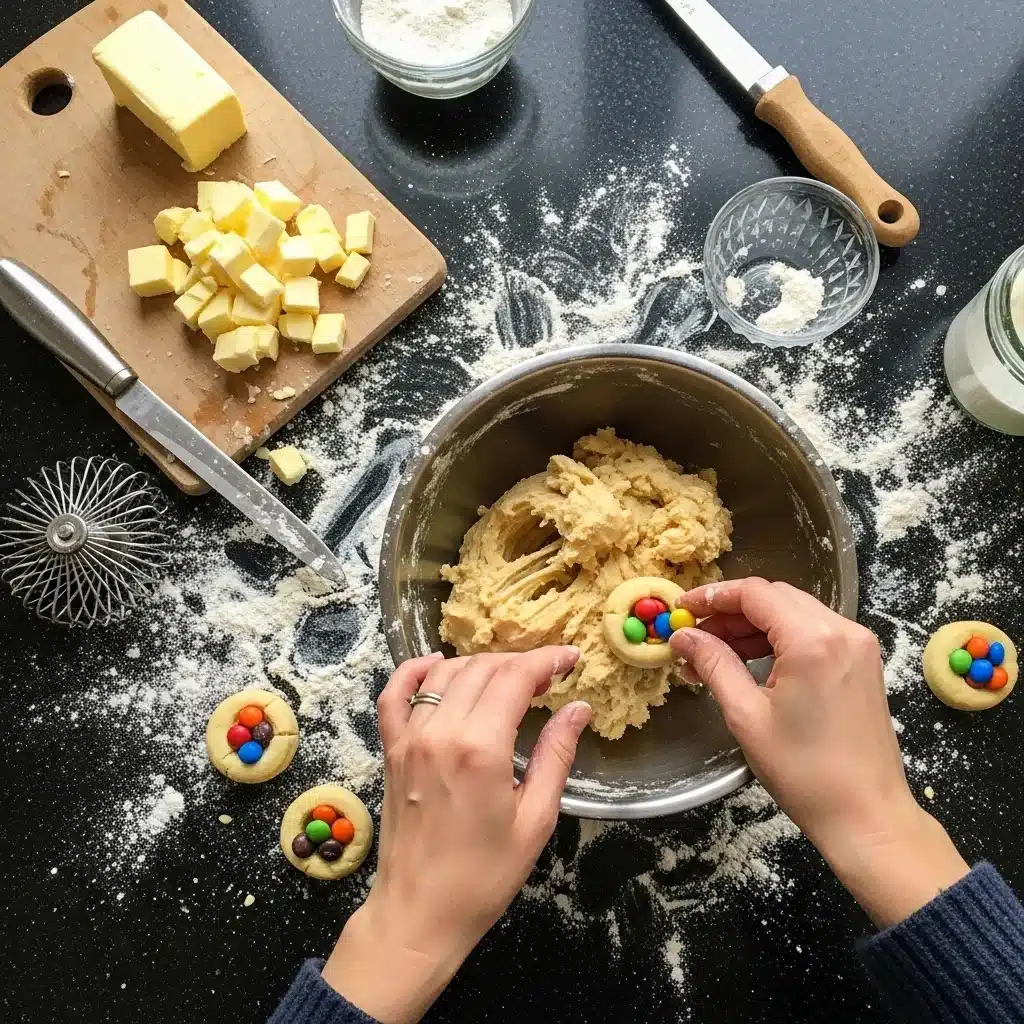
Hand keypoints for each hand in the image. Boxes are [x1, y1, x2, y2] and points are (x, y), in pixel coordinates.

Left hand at [323, 648, 590, 1022]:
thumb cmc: (484, 876)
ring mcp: (409, 738)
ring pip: (444, 674)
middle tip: (547, 676)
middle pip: (482, 668)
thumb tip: (578, 708)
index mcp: (481, 748)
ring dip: (480, 665)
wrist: (419, 914)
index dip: (546, 660)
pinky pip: (395, 694)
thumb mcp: (535, 819)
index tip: (570, 659)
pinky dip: (414, 671)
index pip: (515, 677)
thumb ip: (556, 755)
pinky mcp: (391, 750)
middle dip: (519, 662)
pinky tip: (436, 665)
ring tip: (508, 677)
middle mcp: (441, 731)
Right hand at [670, 578, 968, 927]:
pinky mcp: (862, 662)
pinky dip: (779, 638)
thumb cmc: (805, 772)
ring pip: (793, 612)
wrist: (868, 816)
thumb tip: (683, 636)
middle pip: (775, 597)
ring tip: (714, 654)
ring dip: (752, 625)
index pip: (754, 594)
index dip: (712, 596)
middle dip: (730, 611)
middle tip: (693, 635)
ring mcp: (858, 644)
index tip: (681, 608)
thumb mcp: (746, 716)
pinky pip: (813, 631)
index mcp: (813, 639)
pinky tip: (750, 662)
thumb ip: (713, 664)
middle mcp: (842, 630)